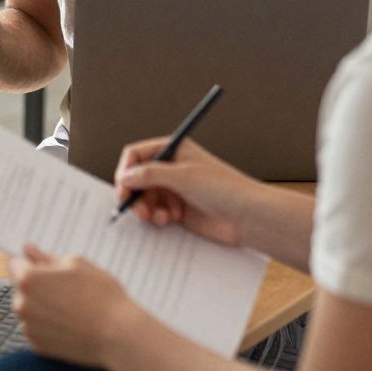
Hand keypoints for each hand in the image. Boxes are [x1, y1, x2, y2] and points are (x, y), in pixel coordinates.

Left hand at [8, 245, 140, 368]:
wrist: (119, 336)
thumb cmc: (102, 297)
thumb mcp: (77, 265)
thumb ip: (47, 257)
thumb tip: (28, 250)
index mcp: (28, 280)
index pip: (15, 263)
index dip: (31, 263)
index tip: (43, 266)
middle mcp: (22, 304)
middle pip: (21, 288)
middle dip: (37, 285)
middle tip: (67, 289)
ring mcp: (28, 327)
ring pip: (29, 309)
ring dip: (41, 306)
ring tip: (72, 308)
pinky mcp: (37, 345)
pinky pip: (37, 328)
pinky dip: (48, 326)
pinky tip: (70, 324)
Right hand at [113, 136, 262, 247]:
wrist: (248, 217)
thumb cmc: (223, 189)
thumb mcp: (183, 176)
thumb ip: (149, 175)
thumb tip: (125, 177)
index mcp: (173, 151)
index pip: (137, 155)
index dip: (126, 170)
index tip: (123, 187)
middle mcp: (171, 169)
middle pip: (137, 178)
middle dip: (134, 194)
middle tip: (133, 208)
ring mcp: (174, 190)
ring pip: (144, 197)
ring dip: (145, 208)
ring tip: (154, 217)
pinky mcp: (178, 210)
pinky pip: (154, 212)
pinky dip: (155, 217)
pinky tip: (167, 220)